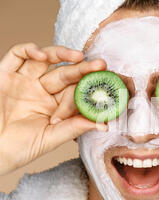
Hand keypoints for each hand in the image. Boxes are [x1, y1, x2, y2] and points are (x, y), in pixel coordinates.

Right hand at [0, 43, 106, 175]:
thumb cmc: (17, 149)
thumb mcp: (49, 139)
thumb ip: (74, 128)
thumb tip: (104, 124)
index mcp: (54, 106)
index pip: (75, 92)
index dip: (89, 87)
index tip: (106, 85)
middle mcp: (41, 90)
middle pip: (64, 74)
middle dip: (82, 69)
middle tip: (100, 64)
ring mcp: (23, 80)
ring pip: (45, 60)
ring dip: (60, 54)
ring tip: (78, 56)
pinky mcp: (5, 74)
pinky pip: (17, 55)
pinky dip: (29, 50)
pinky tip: (41, 55)